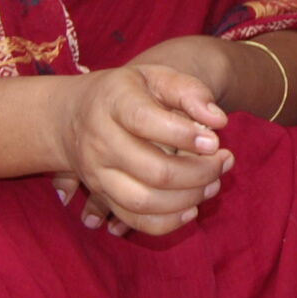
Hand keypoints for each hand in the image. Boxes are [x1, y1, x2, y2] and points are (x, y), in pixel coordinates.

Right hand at [54, 63, 234, 236]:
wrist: (72, 115)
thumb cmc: (126, 93)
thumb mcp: (154, 76)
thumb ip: (188, 90)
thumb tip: (217, 120)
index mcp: (113, 102)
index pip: (145, 121)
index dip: (184, 135)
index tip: (215, 141)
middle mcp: (100, 141)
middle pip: (153, 169)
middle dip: (199, 172)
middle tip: (224, 161)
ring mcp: (98, 173)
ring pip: (144, 201)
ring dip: (188, 198)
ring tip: (213, 184)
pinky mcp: (102, 196)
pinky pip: (136, 220)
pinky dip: (168, 222)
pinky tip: (192, 208)